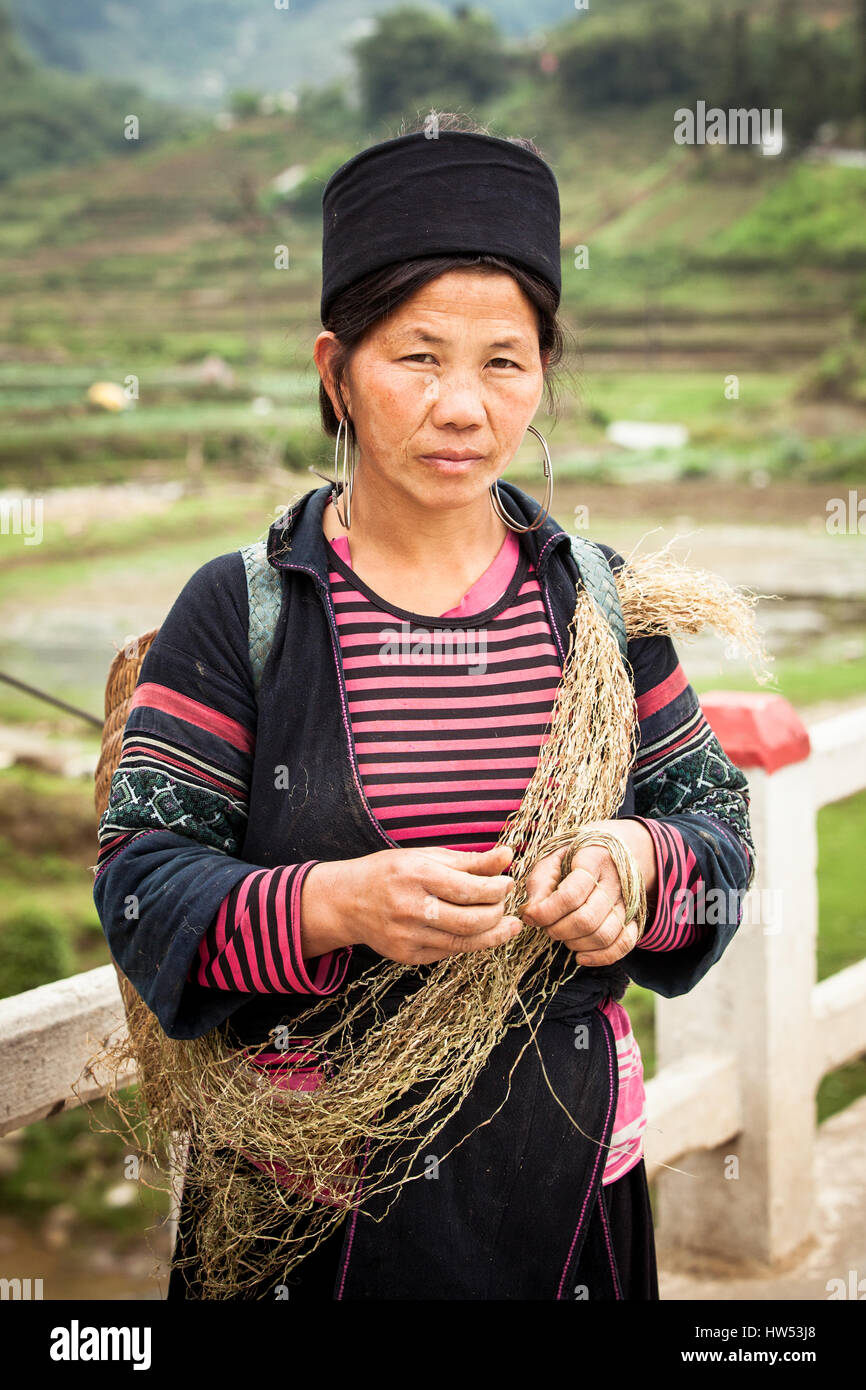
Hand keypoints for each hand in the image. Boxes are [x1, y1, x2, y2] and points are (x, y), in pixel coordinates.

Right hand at [301, 844, 523, 965]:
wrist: (348, 901)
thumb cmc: (391, 872)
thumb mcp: (426, 857)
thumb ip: (469, 861)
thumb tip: (507, 856)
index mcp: (416, 875)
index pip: (469, 889)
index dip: (497, 888)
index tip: (509, 883)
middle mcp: (410, 908)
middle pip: (471, 920)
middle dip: (498, 913)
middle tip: (506, 903)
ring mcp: (407, 936)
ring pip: (464, 943)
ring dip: (493, 933)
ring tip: (507, 923)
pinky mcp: (407, 956)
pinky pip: (449, 952)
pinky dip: (469, 942)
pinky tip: (477, 931)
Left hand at [520, 820, 649, 965]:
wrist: (610, 853)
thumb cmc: (574, 860)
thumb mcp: (551, 862)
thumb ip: (539, 886)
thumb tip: (530, 914)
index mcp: (593, 859)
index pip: (572, 894)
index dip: (548, 912)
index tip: (531, 916)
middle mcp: (615, 881)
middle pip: (587, 919)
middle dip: (559, 930)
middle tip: (547, 927)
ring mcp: (628, 901)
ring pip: (604, 935)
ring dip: (575, 944)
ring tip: (562, 935)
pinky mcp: (635, 918)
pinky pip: (624, 944)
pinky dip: (601, 957)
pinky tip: (581, 957)